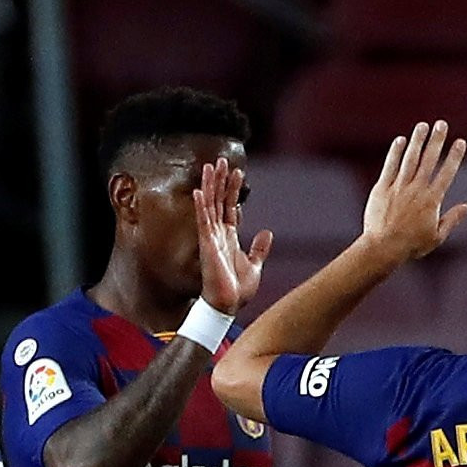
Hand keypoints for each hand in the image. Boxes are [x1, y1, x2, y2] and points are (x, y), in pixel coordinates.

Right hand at [193, 157, 273, 315]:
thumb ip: (259, 249)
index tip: (237, 171)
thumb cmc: (237, 291)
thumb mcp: (255, 266)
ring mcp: (211, 238)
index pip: (230, 207)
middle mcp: (218, 234)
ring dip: (210, 185)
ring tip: (211, 165)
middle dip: (220, 180)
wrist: (228, 306)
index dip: (233, 189)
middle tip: (221, 160)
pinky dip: (201, 206)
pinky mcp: (207, 245)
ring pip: (209, 205)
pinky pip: (203, 221)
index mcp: (229, 237)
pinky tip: (199, 190)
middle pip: (218, 200)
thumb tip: (267, 232)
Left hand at [359, 121, 466, 262]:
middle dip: (437, 140)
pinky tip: (401, 140)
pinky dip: (395, 152)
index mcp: (432, 200)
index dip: (454, 156)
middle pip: (429, 160)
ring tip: (423, 126)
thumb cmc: (411, 245)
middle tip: (442, 124)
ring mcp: (399, 187)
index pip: (447, 173)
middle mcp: (416, 189)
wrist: (383, 247)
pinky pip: (390, 166)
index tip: (460, 142)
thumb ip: (452, 219)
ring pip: (410, 158)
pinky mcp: (382, 188)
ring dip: (417, 140)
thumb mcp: (437, 236)